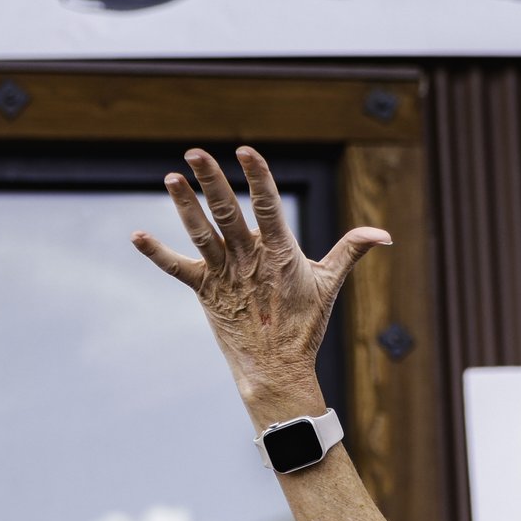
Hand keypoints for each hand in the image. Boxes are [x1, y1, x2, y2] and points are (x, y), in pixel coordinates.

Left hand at [133, 147, 392, 418]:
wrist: (276, 371)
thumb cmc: (304, 326)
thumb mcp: (329, 283)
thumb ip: (351, 250)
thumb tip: (384, 234)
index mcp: (279, 251)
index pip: (268, 204)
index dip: (257, 175)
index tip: (245, 150)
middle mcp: (248, 258)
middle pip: (227, 211)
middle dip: (211, 179)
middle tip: (195, 152)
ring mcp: (224, 274)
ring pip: (201, 232)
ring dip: (184, 205)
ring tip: (171, 177)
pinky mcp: (204, 291)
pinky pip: (176, 268)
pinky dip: (156, 252)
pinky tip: (136, 236)